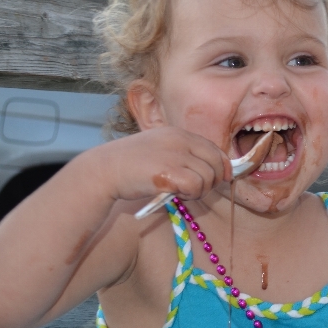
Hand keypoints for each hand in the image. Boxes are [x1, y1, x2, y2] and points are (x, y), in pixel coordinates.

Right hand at [94, 126, 231, 204]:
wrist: (104, 170)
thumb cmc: (132, 165)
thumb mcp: (161, 150)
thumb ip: (184, 155)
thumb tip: (215, 170)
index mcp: (178, 133)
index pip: (214, 148)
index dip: (222, 166)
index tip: (222, 178)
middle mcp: (179, 140)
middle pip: (215, 163)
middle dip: (212, 181)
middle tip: (195, 189)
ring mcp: (174, 154)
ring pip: (208, 177)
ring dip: (199, 190)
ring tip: (180, 191)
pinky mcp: (168, 171)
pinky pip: (196, 186)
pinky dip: (190, 194)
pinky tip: (175, 193)